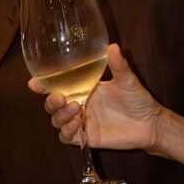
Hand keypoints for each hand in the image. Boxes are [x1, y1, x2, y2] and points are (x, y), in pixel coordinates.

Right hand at [31, 44, 162, 151]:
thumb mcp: (127, 80)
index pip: (57, 85)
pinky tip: (77, 124)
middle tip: (60, 97)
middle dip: (50, 101)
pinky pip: (67, 137)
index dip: (42, 84)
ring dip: (61, 115)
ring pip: (57, 120)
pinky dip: (67, 131)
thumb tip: (112, 46)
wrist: (150, 124)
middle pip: (52, 104)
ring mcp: (81, 121)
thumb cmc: (138, 100)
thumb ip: (118, 65)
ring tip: (76, 108)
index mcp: (84, 87)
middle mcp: (79, 103)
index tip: (34, 83)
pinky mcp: (87, 137)